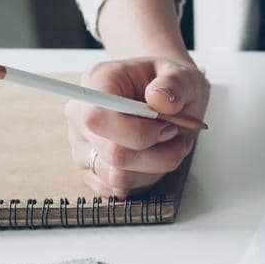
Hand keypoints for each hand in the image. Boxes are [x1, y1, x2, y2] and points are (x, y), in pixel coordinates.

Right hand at [65, 57, 206, 197]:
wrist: (164, 93)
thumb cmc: (169, 83)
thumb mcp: (183, 75)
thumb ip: (175, 84)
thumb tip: (159, 99)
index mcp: (98, 83)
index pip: (97, 118)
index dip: (138, 132)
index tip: (168, 126)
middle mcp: (81, 114)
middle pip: (112, 154)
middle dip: (157, 153)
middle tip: (175, 135)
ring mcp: (82, 144)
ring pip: (117, 177)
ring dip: (155, 168)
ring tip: (169, 146)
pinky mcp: (90, 168)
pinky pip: (116, 188)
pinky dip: (145, 179)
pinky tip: (154, 158)